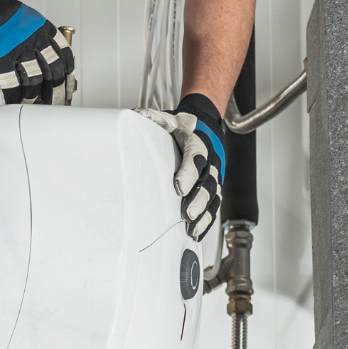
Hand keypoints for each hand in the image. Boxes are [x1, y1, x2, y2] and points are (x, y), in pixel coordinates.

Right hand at [0, 0, 73, 104]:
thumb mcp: (26, 19)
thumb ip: (39, 36)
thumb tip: (50, 59)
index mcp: (41, 28)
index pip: (63, 53)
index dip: (68, 72)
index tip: (69, 84)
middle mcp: (33, 39)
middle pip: (53, 70)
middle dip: (57, 89)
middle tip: (57, 100)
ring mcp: (17, 51)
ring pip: (34, 80)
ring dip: (36, 96)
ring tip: (35, 104)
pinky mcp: (0, 60)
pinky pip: (12, 84)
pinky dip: (15, 96)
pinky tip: (16, 101)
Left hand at [137, 93, 224, 239]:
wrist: (206, 125)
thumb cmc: (184, 126)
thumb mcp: (168, 119)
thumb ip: (152, 119)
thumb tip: (133, 115)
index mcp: (198, 144)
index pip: (195, 159)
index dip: (188, 173)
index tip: (177, 188)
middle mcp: (210, 161)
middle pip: (208, 182)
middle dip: (198, 200)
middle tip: (186, 214)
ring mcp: (214, 175)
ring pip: (214, 197)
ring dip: (204, 214)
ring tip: (192, 229)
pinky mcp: (214, 187)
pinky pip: (214, 206)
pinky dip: (207, 220)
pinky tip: (197, 233)